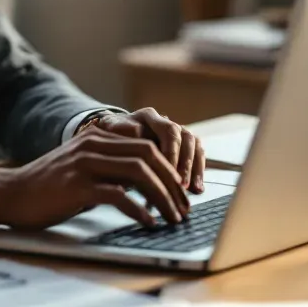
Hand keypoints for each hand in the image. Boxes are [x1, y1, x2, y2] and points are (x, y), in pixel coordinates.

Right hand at [0, 128, 189, 230]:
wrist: (12, 193)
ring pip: (138, 173)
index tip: (180, 194)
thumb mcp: (83, 168)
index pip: (146, 146)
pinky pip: (118, 195)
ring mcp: (85, 164)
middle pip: (148, 156)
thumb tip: (146, 185)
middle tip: (183, 208)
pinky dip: (139, 210)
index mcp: (98, 138)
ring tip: (172, 218)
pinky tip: (148, 222)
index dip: (169, 170)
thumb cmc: (49, 187)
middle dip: (172, 184)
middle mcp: (94, 145)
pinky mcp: (77, 186)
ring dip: (162, 197)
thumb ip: (110, 168)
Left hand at [87, 108, 204, 193]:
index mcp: (148, 116)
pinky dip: (198, 172)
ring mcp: (176, 133)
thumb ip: (120, 132)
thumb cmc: (109, 138)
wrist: (109, 139)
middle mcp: (166, 122)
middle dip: (185, 163)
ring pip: (194, 146)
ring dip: (194, 168)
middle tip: (181, 184)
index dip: (172, 151)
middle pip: (186, 138)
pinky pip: (196, 156)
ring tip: (192, 190)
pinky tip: (197, 190)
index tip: (168, 170)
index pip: (168, 130)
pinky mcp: (181, 147)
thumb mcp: (109, 133)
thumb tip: (136, 132)